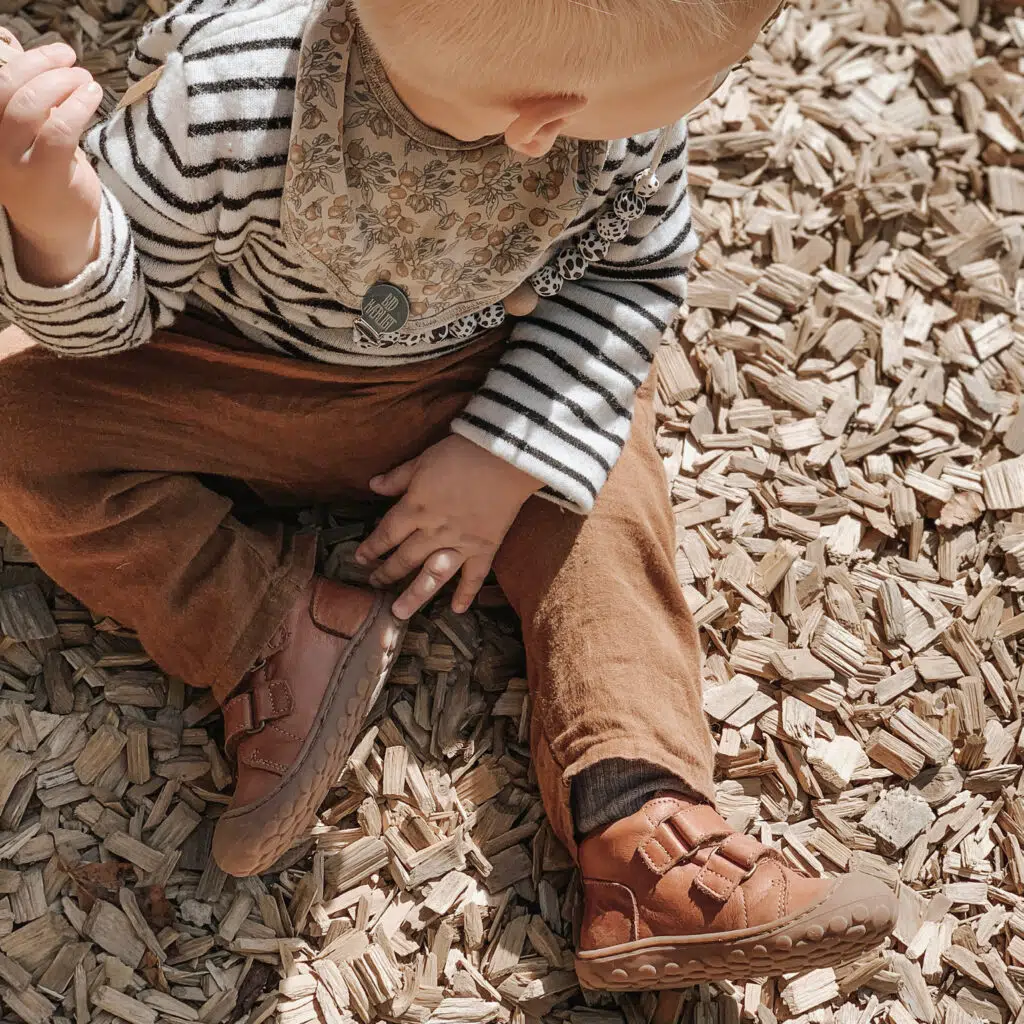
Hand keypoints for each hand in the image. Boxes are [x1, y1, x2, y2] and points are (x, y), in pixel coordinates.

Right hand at [0, 35, 103, 284]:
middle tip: (72, 62)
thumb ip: (28, 105)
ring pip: (30, 107)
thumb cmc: (45, 175)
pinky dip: (77, 106)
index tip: (57, 54)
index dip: (26, 60)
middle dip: (44, 66)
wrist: (56, 230)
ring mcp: (15, 164)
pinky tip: (92, 97)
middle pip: (9, 89)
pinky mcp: (44, 177)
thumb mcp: (28, 137)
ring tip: (86, 81)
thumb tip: (36, 60)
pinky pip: (59, 131)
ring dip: (62, 84)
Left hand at [355, 435, 540, 619]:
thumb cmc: (462, 453)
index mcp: (416, 508)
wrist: (506, 457)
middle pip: (405, 558)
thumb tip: (373, 485)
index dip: (372, 547)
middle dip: (387, 573)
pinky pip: (474, 577)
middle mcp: (434, 531)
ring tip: (399, 613)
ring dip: (414, 596)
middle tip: (375, 584)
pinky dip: (466, 594)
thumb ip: (398, 477)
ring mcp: (460, 543)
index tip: (360, 558)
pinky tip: (456, 610)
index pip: (387, 533)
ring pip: (433, 576)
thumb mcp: (423, 460)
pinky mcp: (485, 548)